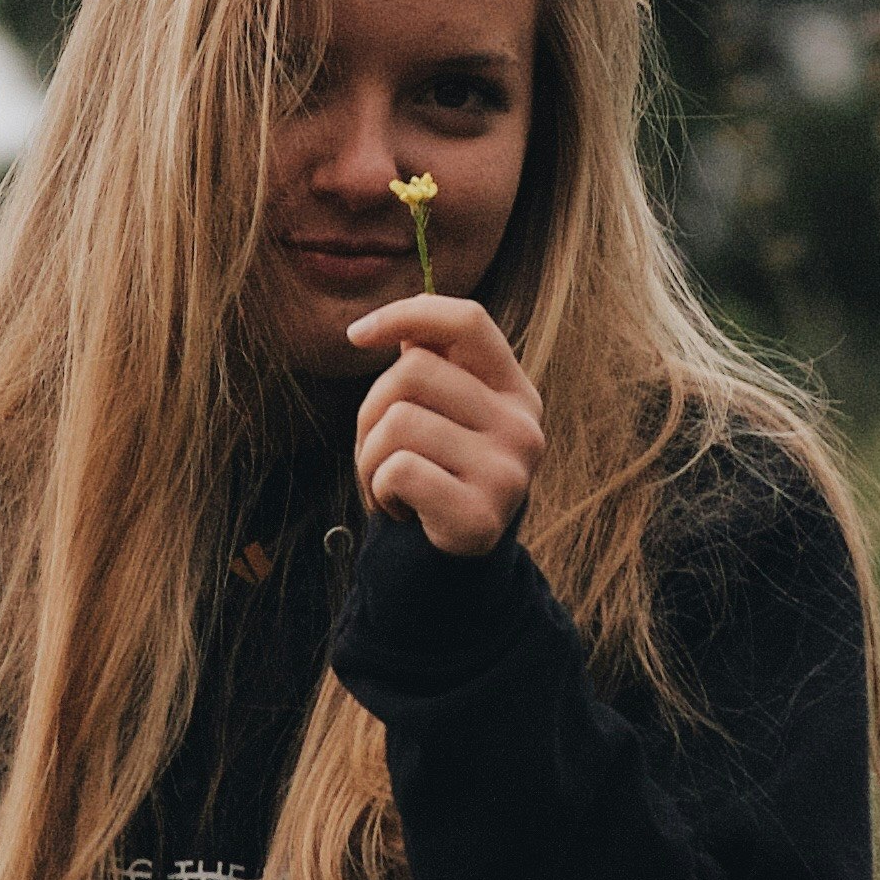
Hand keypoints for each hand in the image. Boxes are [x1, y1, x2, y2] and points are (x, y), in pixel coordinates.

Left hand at [344, 294, 544, 555]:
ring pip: (398, 422)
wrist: (449, 566)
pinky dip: (380, 490)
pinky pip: (398, 470)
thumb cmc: (437, 475)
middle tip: (378, 450)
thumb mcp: (442, 415)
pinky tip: (402, 509)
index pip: (466, 320)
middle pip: (413, 371)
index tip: (356, 334)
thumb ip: (433, 364)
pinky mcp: (482, 515)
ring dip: (370, 457)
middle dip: (371, 409)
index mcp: (514, 390)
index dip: (405, 312)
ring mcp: (508, 472)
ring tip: (391, 484)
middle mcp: (523, 425)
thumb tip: (407, 315)